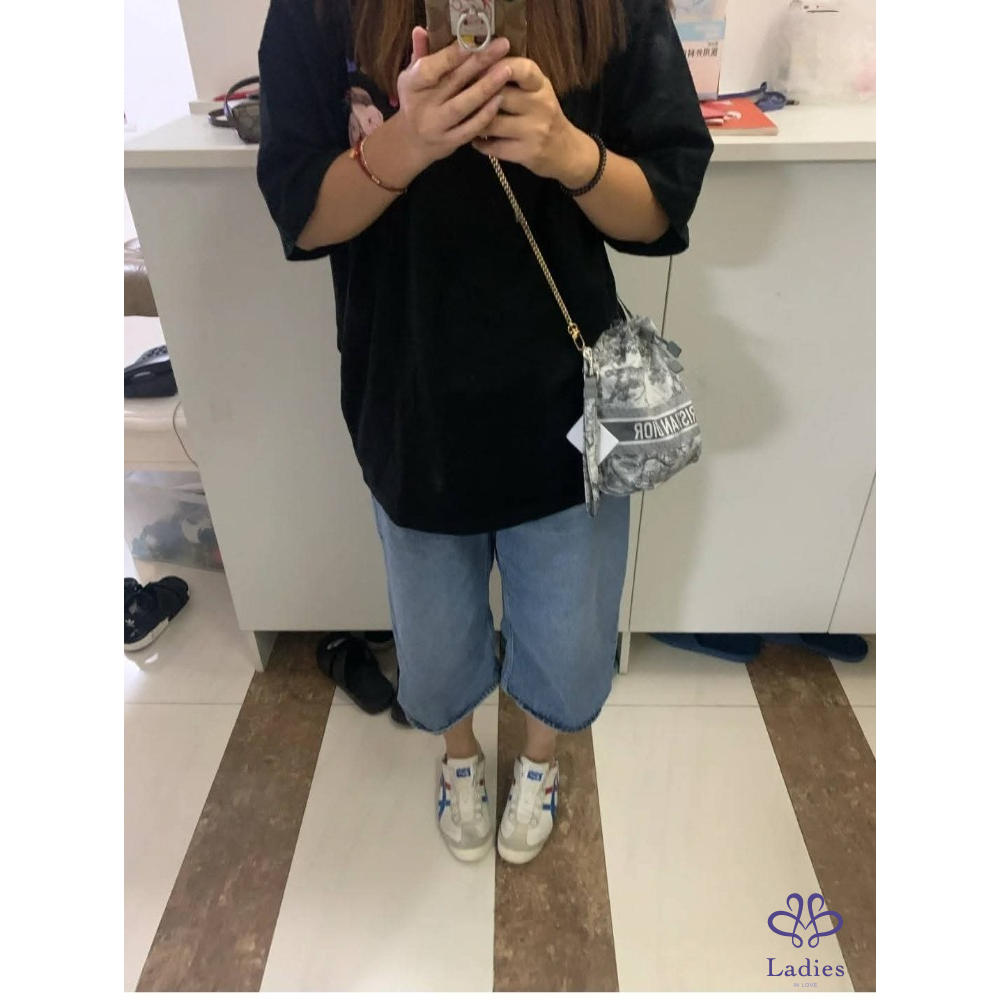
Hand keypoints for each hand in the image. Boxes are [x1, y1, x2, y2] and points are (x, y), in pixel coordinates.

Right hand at [395, 28, 511, 169]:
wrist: (412, 142)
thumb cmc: (416, 101)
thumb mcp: (412, 77)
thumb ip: (420, 53)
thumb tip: (421, 29)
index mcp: (411, 85)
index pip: (430, 68)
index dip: (452, 55)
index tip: (474, 41)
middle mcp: (422, 106)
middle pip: (452, 82)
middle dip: (478, 62)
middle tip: (501, 46)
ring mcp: (436, 126)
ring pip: (463, 106)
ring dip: (486, 88)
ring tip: (506, 71)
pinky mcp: (449, 142)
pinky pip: (470, 129)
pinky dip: (485, 114)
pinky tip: (500, 99)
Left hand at [471, 58, 599, 186]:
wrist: (566, 152)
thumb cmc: (544, 115)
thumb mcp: (537, 90)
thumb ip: (514, 77)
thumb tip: (478, 62)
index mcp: (541, 85)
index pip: (521, 68)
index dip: (496, 66)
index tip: (477, 67)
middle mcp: (540, 105)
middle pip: (499, 95)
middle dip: (476, 95)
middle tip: (458, 96)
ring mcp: (534, 131)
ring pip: (492, 123)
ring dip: (473, 121)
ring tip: (465, 119)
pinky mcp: (527, 154)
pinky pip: (494, 147)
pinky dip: (480, 143)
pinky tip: (475, 140)